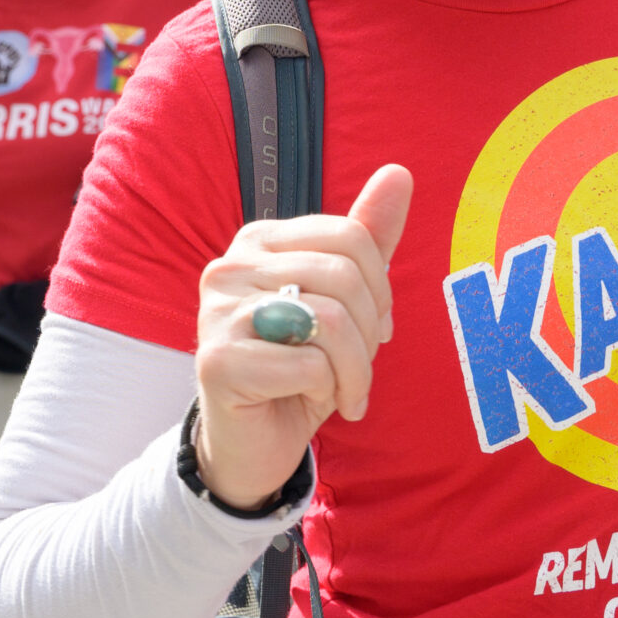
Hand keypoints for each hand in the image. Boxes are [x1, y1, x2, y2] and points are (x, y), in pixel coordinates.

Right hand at [193, 165, 412, 509]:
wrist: (252, 445)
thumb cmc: (299, 369)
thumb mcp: (342, 303)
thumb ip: (367, 239)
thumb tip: (399, 172)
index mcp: (260, 241)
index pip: (350, 237)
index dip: (380, 289)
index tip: (375, 330)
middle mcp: (231, 266)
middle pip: (345, 277)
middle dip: (370, 335)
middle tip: (358, 371)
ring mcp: (218, 313)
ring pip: (331, 321)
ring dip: (353, 370)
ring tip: (339, 390)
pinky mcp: (217, 362)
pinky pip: (309, 365)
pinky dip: (326, 391)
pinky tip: (307, 401)